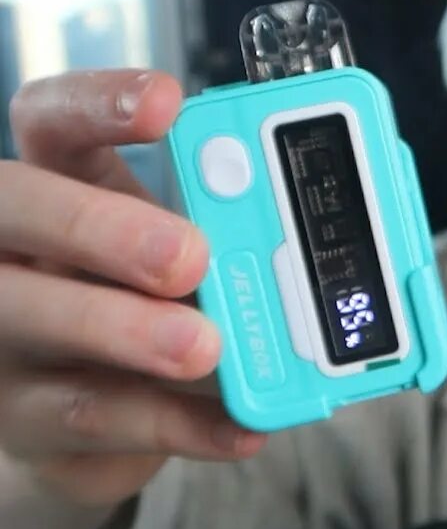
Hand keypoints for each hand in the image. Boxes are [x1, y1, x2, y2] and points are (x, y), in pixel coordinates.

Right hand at [0, 69, 264, 510]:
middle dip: (103, 226)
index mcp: (60, 183)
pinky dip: (177, 425)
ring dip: (126, 333)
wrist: (90, 414)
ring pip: (37, 322)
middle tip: (190, 255)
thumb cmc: (147, 300)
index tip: (170, 103)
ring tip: (206, 347)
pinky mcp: (24, 420)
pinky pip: (93, 419)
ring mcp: (5, 337)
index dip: (99, 104)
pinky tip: (240, 426)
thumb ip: (239, 226)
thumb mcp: (191, 248)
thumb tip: (331, 228)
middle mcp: (11, 249)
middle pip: (19, 209)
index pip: (50, 119)